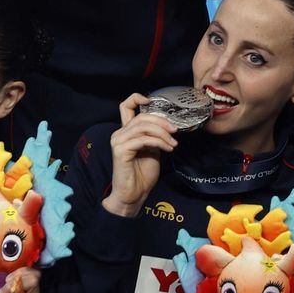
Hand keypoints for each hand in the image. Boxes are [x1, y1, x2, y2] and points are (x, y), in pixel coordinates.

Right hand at [103, 94, 177, 216]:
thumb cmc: (142, 174)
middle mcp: (119, 133)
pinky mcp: (120, 150)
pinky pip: (143, 139)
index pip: (126, 106)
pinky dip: (159, 142)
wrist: (134, 194)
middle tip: (175, 131)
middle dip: (162, 121)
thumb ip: (155, 136)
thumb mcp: (153, 150)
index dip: (137, 98)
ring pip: (143, 126)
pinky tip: (167, 149)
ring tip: (173, 143)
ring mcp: (118, 141)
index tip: (151, 101)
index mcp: (126, 131)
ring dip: (163, 134)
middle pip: (142, 116)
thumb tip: (167, 126)